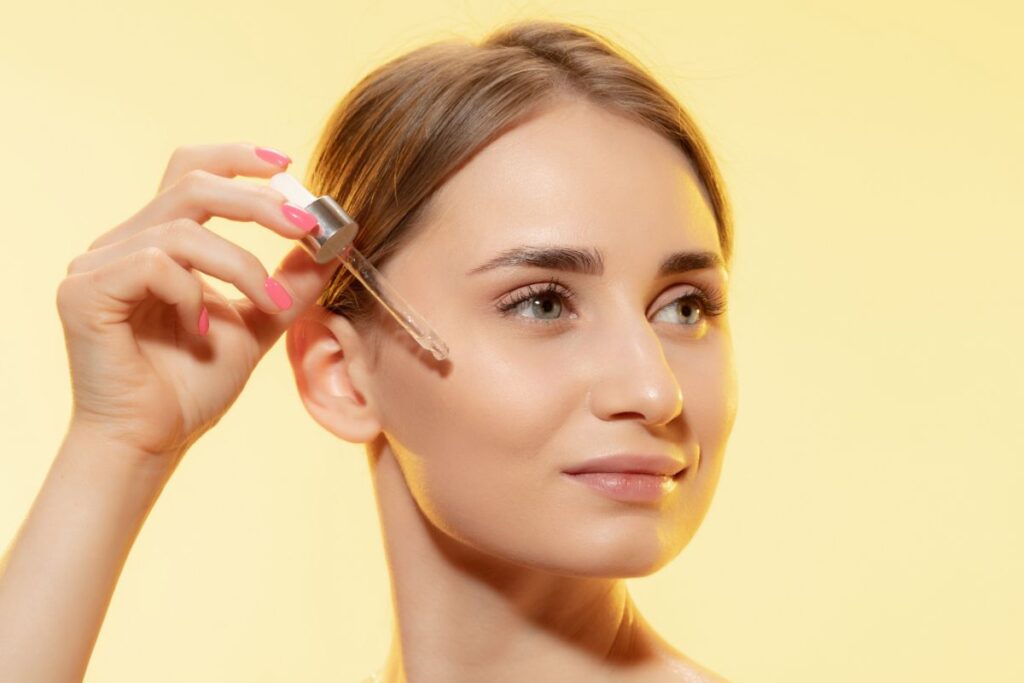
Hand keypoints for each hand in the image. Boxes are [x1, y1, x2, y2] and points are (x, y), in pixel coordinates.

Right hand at [55, 142, 338, 462]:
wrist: (153, 441)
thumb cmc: (193, 387)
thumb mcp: (258, 323)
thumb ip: (288, 283)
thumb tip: (330, 244)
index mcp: (158, 242)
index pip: (191, 172)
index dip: (237, 159)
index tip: (287, 166)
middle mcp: (123, 243)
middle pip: (192, 184)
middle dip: (259, 203)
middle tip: (306, 227)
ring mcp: (97, 266)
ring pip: (183, 230)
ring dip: (242, 265)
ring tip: (271, 302)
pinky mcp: (83, 293)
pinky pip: (152, 264)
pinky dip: (192, 292)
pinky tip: (201, 329)